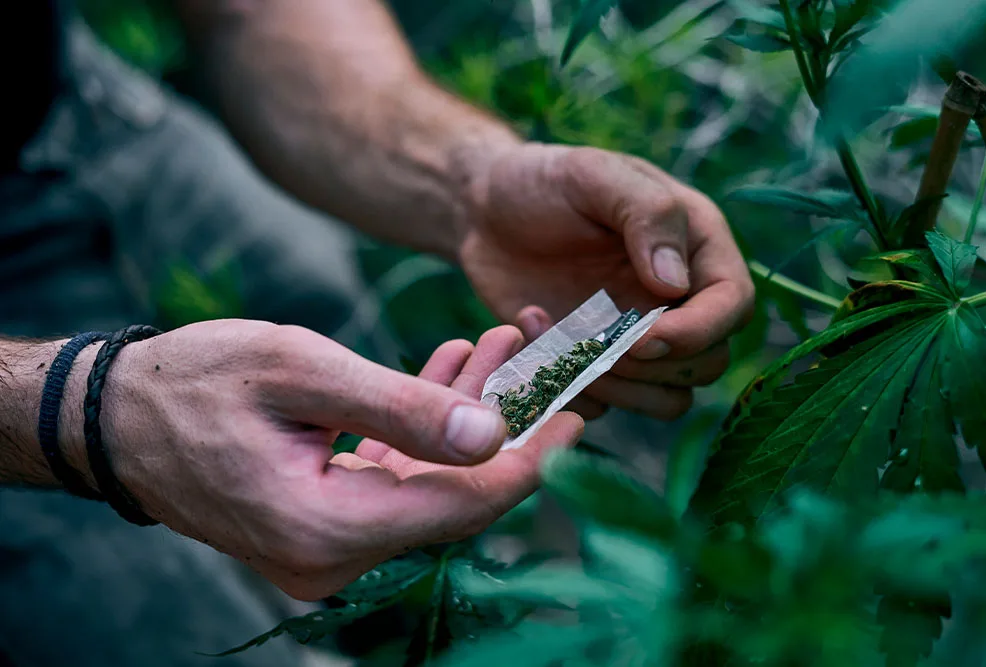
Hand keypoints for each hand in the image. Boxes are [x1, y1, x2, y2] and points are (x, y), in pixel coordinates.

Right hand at [70, 320, 581, 599]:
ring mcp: (327, 546)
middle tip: (540, 354)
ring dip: (465, 415)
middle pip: (453, 494)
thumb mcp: (301, 371)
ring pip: (430, 481)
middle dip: (503, 422)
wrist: (115, 416)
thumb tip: (492, 438)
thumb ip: (400, 407)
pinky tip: (449, 371)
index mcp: (327, 527)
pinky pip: (395, 477)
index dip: (530, 459)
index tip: (579, 410)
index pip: (463, 504)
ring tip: (499, 343)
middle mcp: (333, 555)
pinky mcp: (323, 523)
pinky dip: (425, 428)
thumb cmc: (195, 382)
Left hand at [460, 143, 754, 419]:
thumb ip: (646, 215)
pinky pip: (605, 404)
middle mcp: (677, 300)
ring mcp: (637, 337)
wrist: (483, 210)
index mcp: (694, 247)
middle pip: (706, 363)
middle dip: (654, 366)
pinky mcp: (596, 363)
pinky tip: (531, 330)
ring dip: (616, 385)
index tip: (646, 337)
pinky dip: (569, 387)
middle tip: (594, 341)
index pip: (732, 305)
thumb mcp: (594, 174)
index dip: (699, 331)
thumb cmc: (544, 181)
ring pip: (664, 398)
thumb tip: (677, 284)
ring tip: (558, 338)